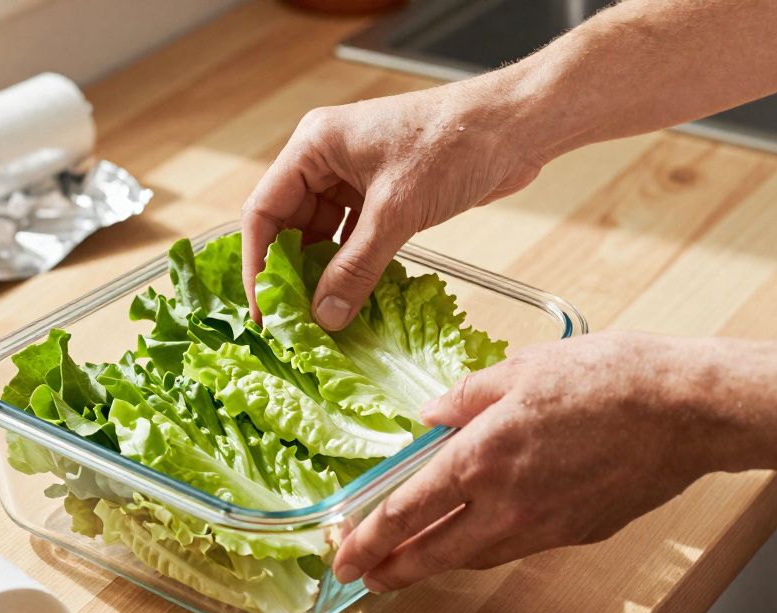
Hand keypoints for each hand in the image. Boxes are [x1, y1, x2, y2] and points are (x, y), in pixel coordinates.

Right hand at [240, 79, 546, 327]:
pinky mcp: (384, 195)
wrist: (516, 127)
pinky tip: (353, 297)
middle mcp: (327, 160)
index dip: (259, 264)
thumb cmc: (455, 143)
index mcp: (314, 146)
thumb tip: (324, 315)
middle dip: (292, 274)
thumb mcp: (397, 211)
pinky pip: (353, 238)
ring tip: (322, 317)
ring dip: (324, 274)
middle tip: (293, 321)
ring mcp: (355, 177)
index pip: (264, 212)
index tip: (263, 309)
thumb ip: (357, 267)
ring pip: (323, 236)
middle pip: (290, 227)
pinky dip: (352, 267)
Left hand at [331, 331, 731, 591]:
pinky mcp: (577, 533)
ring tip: (412, 563)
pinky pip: (518, 547)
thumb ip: (466, 397)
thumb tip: (431, 416)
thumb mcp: (520, 369)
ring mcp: (544, 527)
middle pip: (434, 554)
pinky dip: (487, 547)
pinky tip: (480, 536)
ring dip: (438, 563)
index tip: (344, 556)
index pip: (407, 512)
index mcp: (481, 459)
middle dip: (393, 570)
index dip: (369, 540)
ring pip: (476, 557)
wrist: (686, 409)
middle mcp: (506, 505)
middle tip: (366, 578)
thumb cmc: (609, 379)